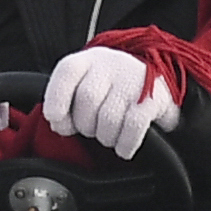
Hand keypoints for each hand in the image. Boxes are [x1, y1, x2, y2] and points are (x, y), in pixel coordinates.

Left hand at [42, 45, 178, 159]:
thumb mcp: (85, 86)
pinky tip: (122, 149)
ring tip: (108, 137)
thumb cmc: (110, 92)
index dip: (57, 98)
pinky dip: (124, 144)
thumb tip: (60, 125)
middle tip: (91, 130)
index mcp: (87, 61)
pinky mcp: (153, 98)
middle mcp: (110, 65)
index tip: (55, 119)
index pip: (67, 72)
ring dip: (105, 137)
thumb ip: (66, 102)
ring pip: (109, 117)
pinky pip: (133, 126)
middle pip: (88, 99)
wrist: (155, 84)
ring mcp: (134, 80)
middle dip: (84, 125)